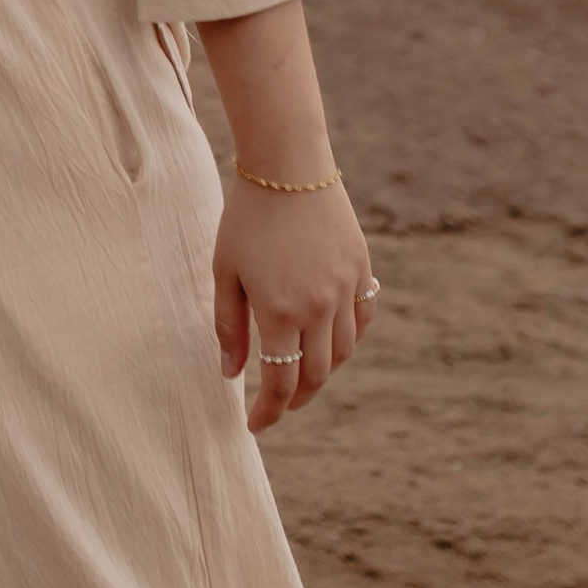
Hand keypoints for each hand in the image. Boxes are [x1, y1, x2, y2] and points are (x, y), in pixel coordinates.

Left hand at [212, 179, 376, 433]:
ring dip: (322, 370)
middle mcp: (320, 307)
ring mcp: (346, 289)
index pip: (281, 383)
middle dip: (295, 399)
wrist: (287, 162)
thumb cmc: (246, 216)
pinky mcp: (362, 269)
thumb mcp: (225, 271)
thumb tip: (230, 374)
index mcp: (281, 312)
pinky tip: (332, 339)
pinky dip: (349, 336)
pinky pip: (363, 318)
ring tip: (300, 371)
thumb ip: (228, 327)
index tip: (254, 425)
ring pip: (343, 352)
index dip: (269, 412)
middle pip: (315, 375)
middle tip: (277, 405)